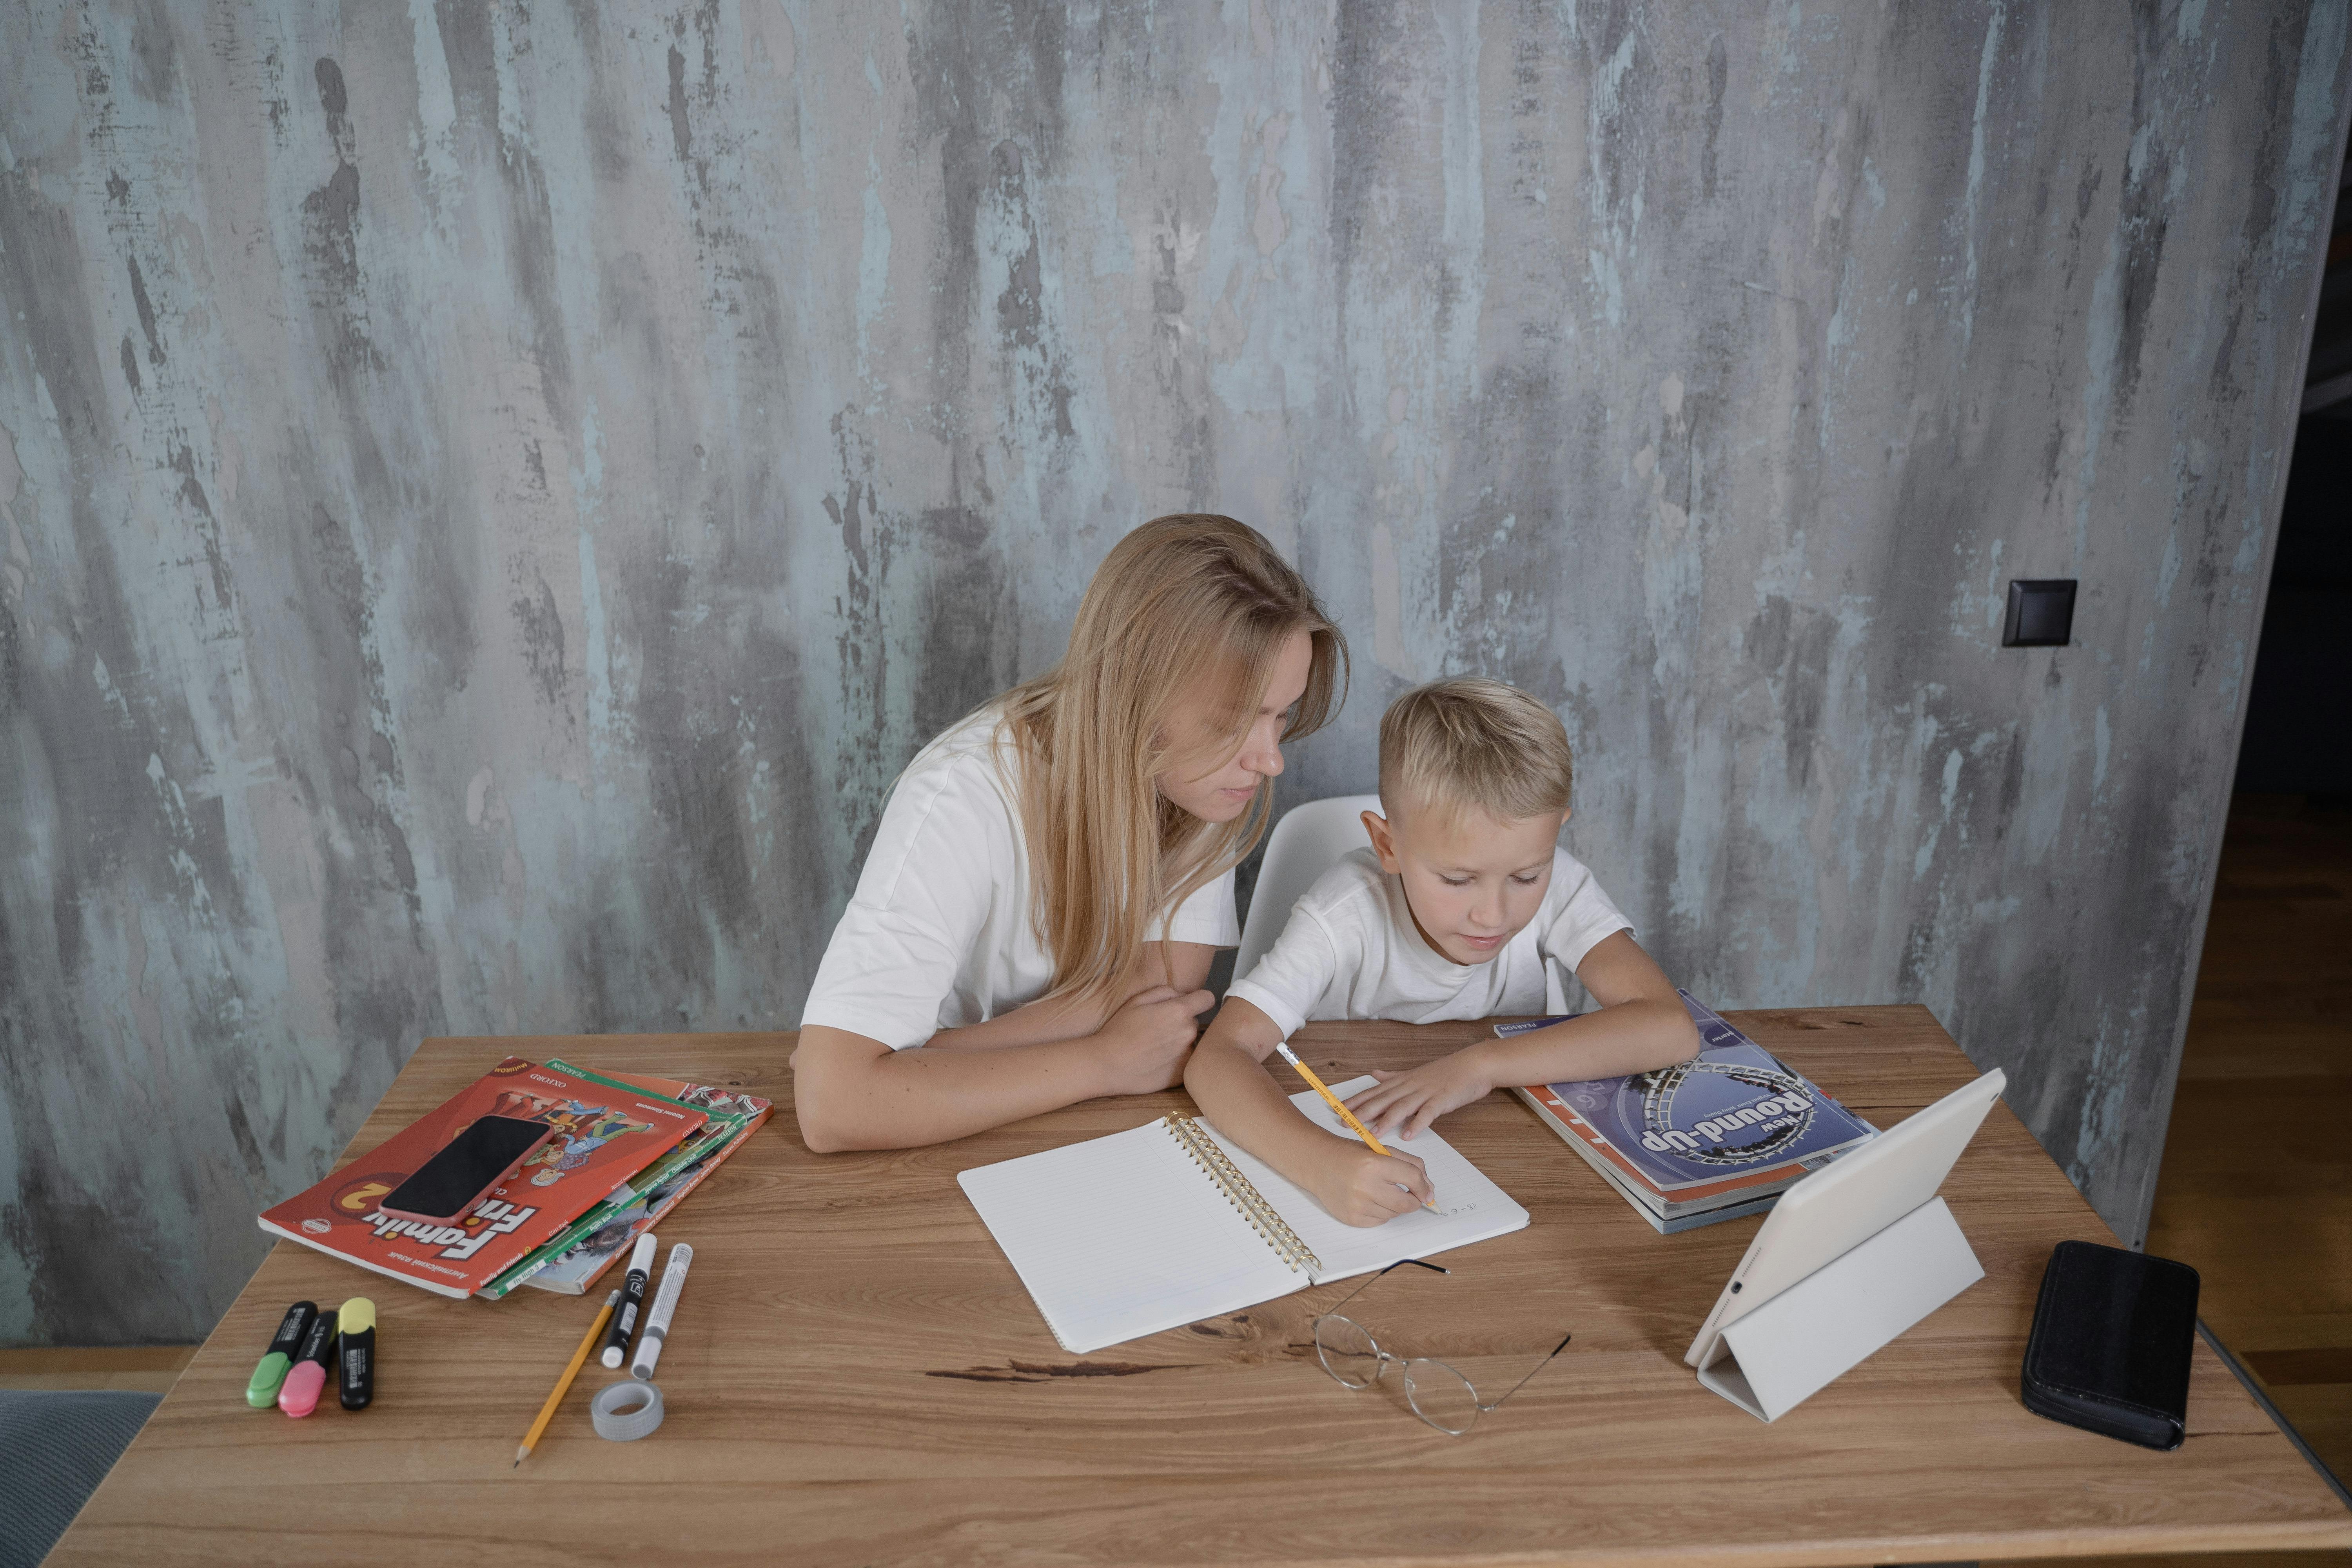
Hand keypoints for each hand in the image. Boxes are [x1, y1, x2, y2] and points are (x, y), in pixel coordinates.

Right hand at [1090, 985, 1214, 1094]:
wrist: (1106, 1064)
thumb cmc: (1119, 1030)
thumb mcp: (1136, 1000)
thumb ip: (1165, 992)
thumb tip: (1181, 995)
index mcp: (1179, 1011)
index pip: (1207, 999)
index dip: (1198, 1000)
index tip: (1189, 1004)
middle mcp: (1188, 1033)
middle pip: (1194, 1022)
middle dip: (1181, 1022)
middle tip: (1157, 1030)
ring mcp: (1186, 1056)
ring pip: (1189, 1043)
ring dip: (1178, 1043)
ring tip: (1154, 1048)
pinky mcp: (1181, 1075)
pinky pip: (1185, 1062)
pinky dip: (1174, 1061)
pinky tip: (1155, 1062)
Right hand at [1309, 1142, 1433, 1225]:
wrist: (1319, 1164)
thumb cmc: (1353, 1156)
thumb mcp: (1383, 1151)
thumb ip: (1411, 1165)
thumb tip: (1430, 1191)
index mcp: (1374, 1164)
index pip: (1412, 1178)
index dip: (1424, 1187)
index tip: (1427, 1192)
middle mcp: (1365, 1186)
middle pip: (1406, 1204)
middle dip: (1414, 1201)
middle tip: (1409, 1194)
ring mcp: (1357, 1205)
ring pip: (1394, 1214)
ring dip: (1394, 1205)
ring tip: (1379, 1191)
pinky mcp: (1352, 1218)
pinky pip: (1380, 1221)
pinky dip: (1380, 1212)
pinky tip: (1368, 1199)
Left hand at [1344, 1049, 1493, 1139]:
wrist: (1473, 1065)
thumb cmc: (1444, 1072)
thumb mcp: (1414, 1072)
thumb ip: (1393, 1076)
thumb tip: (1374, 1074)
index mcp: (1402, 1081)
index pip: (1374, 1091)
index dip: (1356, 1101)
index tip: (1338, 1111)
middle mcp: (1410, 1085)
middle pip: (1383, 1099)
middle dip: (1363, 1112)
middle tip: (1346, 1124)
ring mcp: (1426, 1092)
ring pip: (1402, 1106)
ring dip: (1387, 1120)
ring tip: (1373, 1134)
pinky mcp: (1442, 1100)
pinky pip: (1428, 1113)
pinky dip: (1418, 1124)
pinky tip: (1409, 1135)